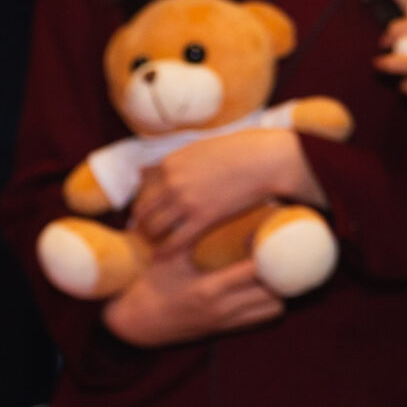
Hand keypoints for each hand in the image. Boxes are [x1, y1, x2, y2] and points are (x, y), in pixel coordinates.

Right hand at [101, 253, 284, 346]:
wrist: (139, 323)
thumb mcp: (169, 260)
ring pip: (272, 309)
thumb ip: (189, 239)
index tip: (274, 238)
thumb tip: (204, 211)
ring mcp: (227, 322)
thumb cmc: (152, 287)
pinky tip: (261, 288)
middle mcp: (224, 308)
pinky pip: (260, 320)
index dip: (268, 256)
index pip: (254, 272)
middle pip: (273, 293)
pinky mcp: (226, 330)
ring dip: (277, 291)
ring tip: (274, 271)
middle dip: (280, 274)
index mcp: (210, 288)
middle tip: (280, 253)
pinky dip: (267, 305)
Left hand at [130, 127, 321, 256]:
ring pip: (155, 227)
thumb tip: (154, 168)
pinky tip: (162, 258)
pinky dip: (165, 251)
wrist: (264, 160)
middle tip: (144, 235)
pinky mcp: (203, 218)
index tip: (145, 214)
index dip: (144, 203)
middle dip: (142, 224)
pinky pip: (176, 240)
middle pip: (144, 210)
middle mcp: (171, 182)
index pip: (144, 188)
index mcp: (170, 163)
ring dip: (151, 239)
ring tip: (152, 248)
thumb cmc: (237, 151)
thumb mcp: (199, 148)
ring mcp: (186, 201)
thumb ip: (178, 160)